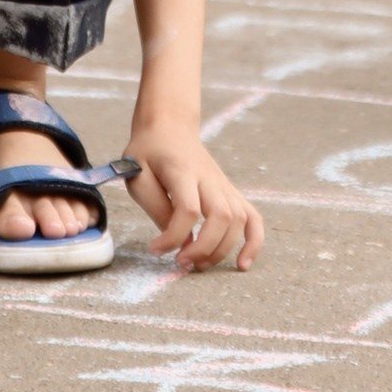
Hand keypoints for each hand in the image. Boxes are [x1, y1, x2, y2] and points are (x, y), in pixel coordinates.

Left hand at [123, 121, 263, 271]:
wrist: (168, 126)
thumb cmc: (148, 153)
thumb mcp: (137, 175)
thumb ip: (156, 207)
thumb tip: (178, 241)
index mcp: (182, 170)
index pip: (188, 208)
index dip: (173, 236)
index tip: (155, 249)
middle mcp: (209, 177)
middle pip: (221, 217)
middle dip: (203, 248)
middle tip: (180, 262)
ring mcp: (224, 184)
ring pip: (239, 220)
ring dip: (222, 250)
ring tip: (199, 265)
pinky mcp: (231, 191)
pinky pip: (253, 217)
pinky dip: (254, 242)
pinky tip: (243, 264)